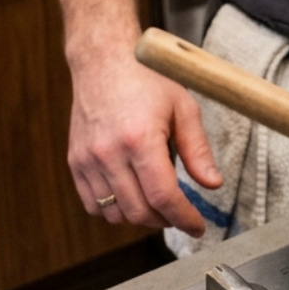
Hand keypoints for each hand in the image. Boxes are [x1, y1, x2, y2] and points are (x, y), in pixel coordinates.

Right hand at [67, 51, 221, 234]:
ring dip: (140, 217)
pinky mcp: (75, 163)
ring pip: (114, 214)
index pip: (163, 196)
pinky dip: (115, 211)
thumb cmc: (148, 81)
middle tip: (181, 214)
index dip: (184, 218)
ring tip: (158, 203)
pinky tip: (132, 196)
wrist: (104, 63)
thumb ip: (198, 150)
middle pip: (139, 211)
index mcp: (140, 139)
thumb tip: (213, 185)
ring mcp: (87, 160)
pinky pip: (93, 206)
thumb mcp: (184, 108)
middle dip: (165, 220)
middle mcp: (109, 153)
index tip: (198, 226)